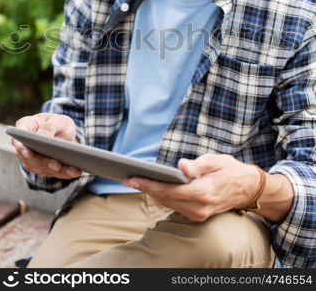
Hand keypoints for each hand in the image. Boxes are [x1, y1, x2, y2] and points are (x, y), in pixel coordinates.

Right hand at [11, 112, 80, 178]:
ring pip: (41, 167)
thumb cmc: (58, 123)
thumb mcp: (58, 120)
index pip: (18, 137)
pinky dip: (65, 173)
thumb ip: (48, 126)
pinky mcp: (42, 168)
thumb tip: (40, 136)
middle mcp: (24, 145)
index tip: (26, 151)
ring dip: (58, 170)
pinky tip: (75, 172)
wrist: (64, 132)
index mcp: (25, 127)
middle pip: (30, 157)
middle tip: (56, 165)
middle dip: (44, 162)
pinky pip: (52, 172)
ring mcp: (31, 159)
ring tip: (73, 170)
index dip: (20, 146)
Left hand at [123, 153, 259, 220]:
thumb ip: (198, 165)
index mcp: (202, 192)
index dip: (148, 184)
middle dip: (145, 188)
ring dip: (151, 193)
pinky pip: (175, 206)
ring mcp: (198, 214)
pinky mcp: (198, 215)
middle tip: (127, 177)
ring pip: (168, 204)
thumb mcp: (216, 161)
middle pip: (164, 198)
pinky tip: (153, 187)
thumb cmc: (231, 170)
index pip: (168, 190)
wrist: (248, 188)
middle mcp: (199, 207)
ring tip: (136, 180)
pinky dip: (162, 197)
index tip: (132, 177)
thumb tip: (182, 166)